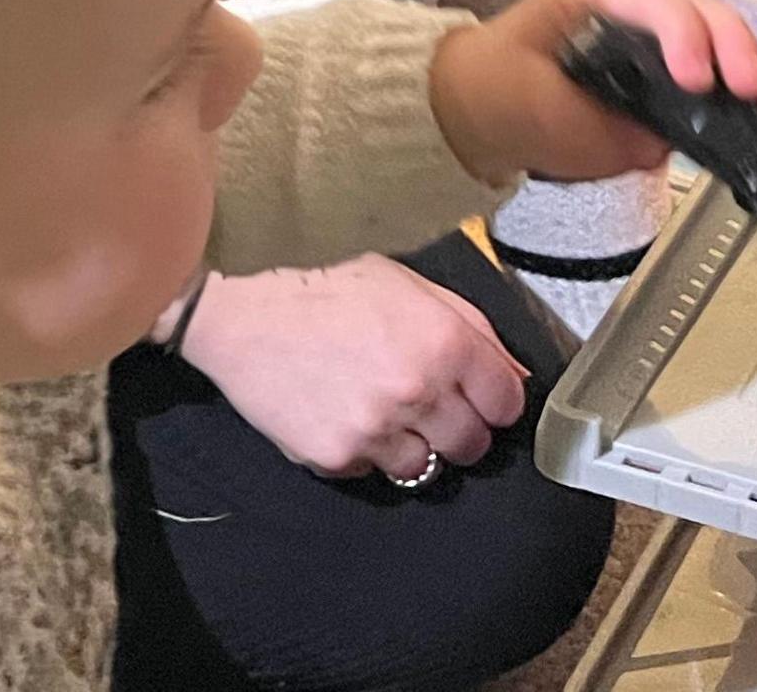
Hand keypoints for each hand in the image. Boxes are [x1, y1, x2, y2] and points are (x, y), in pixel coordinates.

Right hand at [175, 257, 528, 483]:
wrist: (244, 318)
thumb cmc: (324, 292)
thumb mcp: (406, 285)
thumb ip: (468, 326)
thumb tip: (512, 373)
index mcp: (443, 341)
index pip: (506, 402)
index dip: (494, 401)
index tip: (481, 400)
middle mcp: (417, 390)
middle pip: (472, 444)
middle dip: (459, 429)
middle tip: (429, 409)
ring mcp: (377, 430)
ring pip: (426, 466)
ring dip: (412, 444)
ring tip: (379, 410)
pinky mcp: (339, 457)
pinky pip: (372, 472)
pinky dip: (364, 452)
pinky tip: (342, 414)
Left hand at [431, 0, 756, 184]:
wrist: (486, 114)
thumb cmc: (496, 87)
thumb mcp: (516, 95)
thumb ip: (578, 117)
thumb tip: (649, 140)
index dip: (682, 32)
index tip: (693, 79)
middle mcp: (646, 19)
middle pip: (707, 20)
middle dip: (739, 54)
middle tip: (756, 92)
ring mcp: (672, 56)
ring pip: (733, 58)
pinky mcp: (686, 97)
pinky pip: (735, 100)